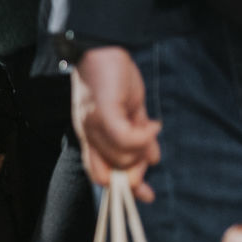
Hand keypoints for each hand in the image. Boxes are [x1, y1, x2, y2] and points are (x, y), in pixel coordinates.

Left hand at [71, 46, 161, 202]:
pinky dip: (145, 137)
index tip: (145, 193)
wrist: (101, 47)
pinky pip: (127, 140)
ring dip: (143, 149)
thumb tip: (153, 159)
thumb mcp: (128, 113)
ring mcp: (94, 124)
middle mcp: (88, 133)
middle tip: (148, 152)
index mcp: (91, 135)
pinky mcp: (104, 112)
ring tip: (146, 127)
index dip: (122, 188)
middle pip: (114, 174)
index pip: (99, 175)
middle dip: (137, 171)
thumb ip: (137, 137)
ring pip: (124, 158)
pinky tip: (151, 123)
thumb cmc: (113, 77)